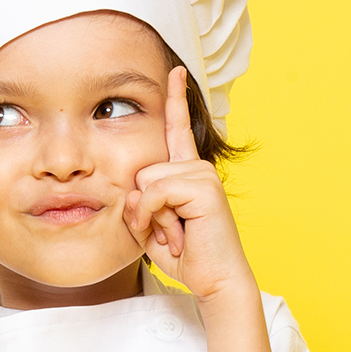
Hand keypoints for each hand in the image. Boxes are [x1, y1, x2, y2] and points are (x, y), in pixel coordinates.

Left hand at [124, 68, 255, 302]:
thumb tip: (134, 191)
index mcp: (187, 174)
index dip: (176, 100)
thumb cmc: (186, 256)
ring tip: (177, 234)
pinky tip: (177, 233)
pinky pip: (156, 192)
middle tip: (170, 231)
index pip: (178, 130)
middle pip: (141, 170)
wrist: (216, 280)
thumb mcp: (150, 227)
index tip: (175, 71)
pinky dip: (155, 215)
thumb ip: (137, 204)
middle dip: (143, 207)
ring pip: (146, 181)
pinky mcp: (204, 187)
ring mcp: (203, 175)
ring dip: (151, 215)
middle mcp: (198, 168)